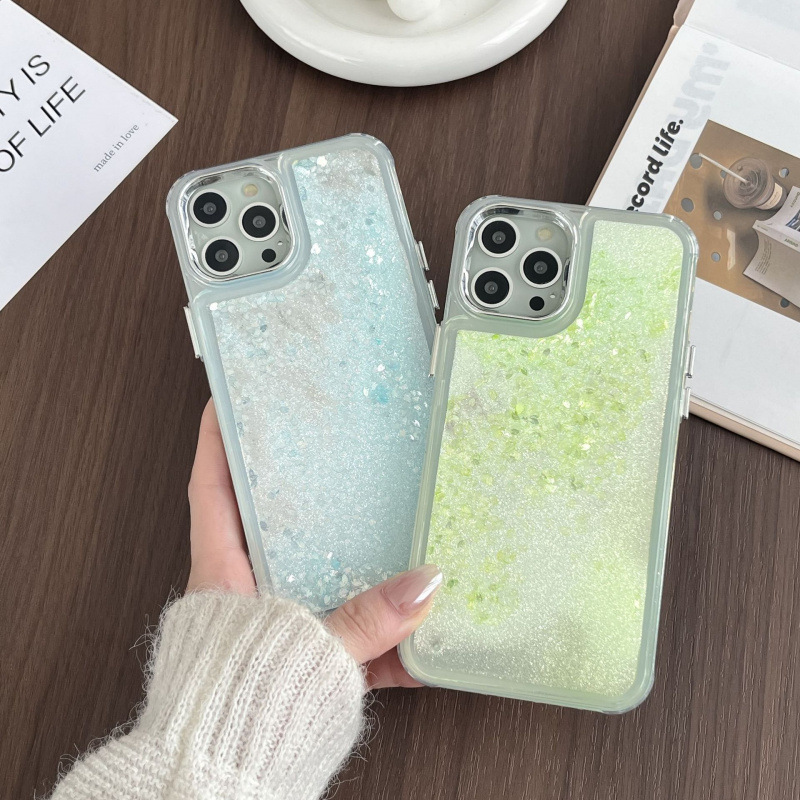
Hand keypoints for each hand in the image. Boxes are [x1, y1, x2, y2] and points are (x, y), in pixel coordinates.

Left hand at [186, 399, 440, 687]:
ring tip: (393, 519)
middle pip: (270, 517)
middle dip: (297, 483)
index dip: (218, 439)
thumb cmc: (235, 711)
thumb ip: (364, 621)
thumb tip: (423, 585)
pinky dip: (385, 630)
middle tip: (329, 444)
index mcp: (225, 574)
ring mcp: (277, 620)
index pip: (213, 488)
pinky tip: (424, 627)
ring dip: (353, 553)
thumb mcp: (303, 648)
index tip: (230, 397)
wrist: (227, 780)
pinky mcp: (305, 654)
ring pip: (316, 568)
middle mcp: (247, 590)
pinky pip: (350, 626)